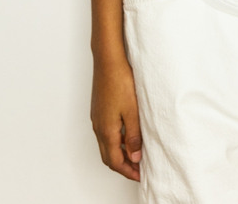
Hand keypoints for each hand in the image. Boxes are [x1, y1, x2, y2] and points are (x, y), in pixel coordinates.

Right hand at [91, 58, 141, 181]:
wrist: (108, 61)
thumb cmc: (120, 81)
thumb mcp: (132, 111)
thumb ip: (133, 136)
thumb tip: (135, 157)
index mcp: (106, 130)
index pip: (115, 161)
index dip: (128, 171)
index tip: (140, 175)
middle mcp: (98, 127)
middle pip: (108, 156)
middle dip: (123, 166)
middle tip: (138, 170)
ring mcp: (97, 118)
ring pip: (106, 145)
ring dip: (119, 154)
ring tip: (135, 154)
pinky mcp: (98, 110)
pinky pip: (105, 134)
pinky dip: (115, 141)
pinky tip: (127, 135)